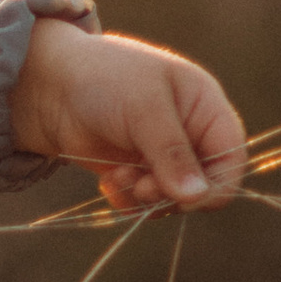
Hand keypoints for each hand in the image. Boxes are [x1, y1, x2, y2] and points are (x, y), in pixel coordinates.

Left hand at [10, 20, 245, 211]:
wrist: (48, 84)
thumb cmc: (103, 78)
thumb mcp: (144, 109)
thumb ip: (171, 152)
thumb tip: (196, 197)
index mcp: (205, 106)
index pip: (232, 158)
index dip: (216, 185)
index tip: (184, 199)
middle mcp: (189, 133)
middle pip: (204, 185)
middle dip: (172, 192)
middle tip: (141, 185)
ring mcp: (161, 154)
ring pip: (172, 199)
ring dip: (146, 197)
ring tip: (119, 177)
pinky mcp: (135, 170)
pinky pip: (144, 203)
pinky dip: (128, 200)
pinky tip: (107, 182)